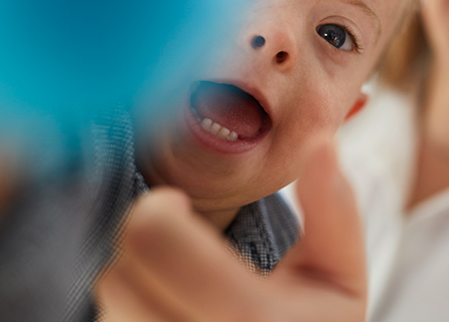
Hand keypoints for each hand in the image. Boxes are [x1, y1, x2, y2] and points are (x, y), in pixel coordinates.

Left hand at [95, 142, 366, 321]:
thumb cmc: (317, 320)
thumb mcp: (339, 270)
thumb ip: (334, 208)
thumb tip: (322, 144)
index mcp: (256, 320)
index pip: (156, 239)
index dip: (157, 209)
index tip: (178, 202)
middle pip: (118, 276)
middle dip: (143, 246)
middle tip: (179, 243)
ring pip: (109, 306)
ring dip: (134, 282)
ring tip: (182, 282)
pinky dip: (131, 309)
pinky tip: (171, 307)